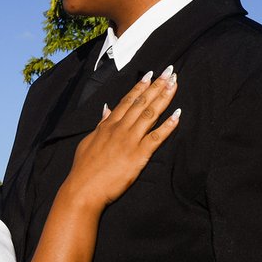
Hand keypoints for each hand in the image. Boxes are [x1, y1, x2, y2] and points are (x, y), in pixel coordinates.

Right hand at [62, 68, 179, 209]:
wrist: (83, 190)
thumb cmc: (84, 169)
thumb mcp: (88, 141)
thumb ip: (100, 125)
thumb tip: (106, 109)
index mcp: (108, 125)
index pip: (127, 101)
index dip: (140, 86)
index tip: (150, 74)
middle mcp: (120, 129)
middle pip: (141, 102)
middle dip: (157, 86)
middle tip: (170, 72)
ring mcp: (129, 141)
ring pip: (150, 114)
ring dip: (164, 98)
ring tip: (174, 84)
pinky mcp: (138, 156)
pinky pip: (156, 138)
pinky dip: (168, 126)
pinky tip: (178, 115)